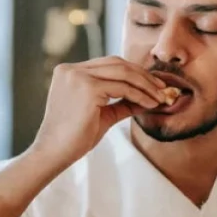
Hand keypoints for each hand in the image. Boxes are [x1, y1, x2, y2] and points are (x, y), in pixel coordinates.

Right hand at [29, 57, 167, 166]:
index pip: (108, 64)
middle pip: (117, 63)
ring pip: (122, 72)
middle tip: (162, 88)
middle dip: (143, 75)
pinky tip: (150, 104)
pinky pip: (122, 88)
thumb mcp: (102, 115)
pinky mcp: (86, 88)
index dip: (133, 72)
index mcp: (69, 72)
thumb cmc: (74, 138)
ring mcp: (77, 77)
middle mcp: (71, 69)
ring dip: (146, 84)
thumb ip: (121, 103)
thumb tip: (147, 98)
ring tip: (160, 97)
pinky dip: (140, 95)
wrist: (54, 153)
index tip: (153, 84)